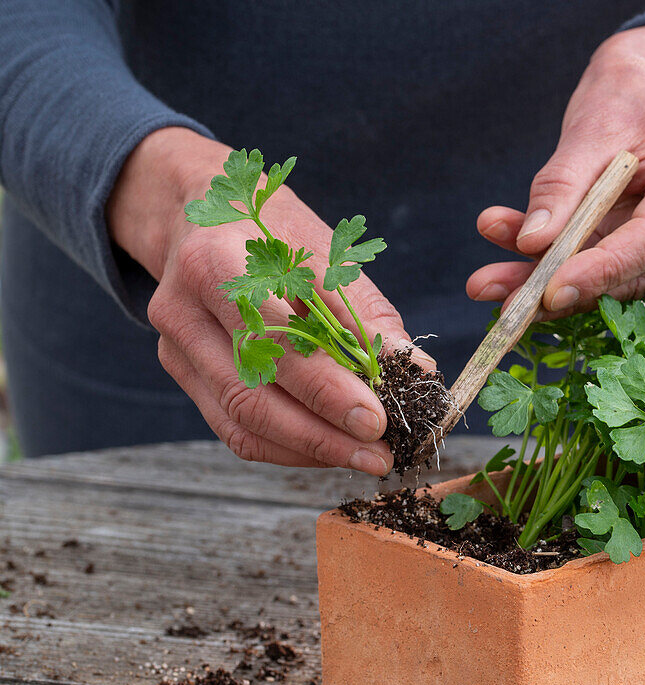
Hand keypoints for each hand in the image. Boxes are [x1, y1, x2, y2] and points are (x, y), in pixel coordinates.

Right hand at [108, 128, 430, 473]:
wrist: (202, 214)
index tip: (378, 419)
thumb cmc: (276, 233)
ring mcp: (175, 346)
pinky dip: (285, 447)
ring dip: (307, 450)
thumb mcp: (326, 255)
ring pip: (239, 421)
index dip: (329, 390)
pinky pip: (232, 427)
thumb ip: (368, 318)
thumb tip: (416, 373)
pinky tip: (328, 448)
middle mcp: (183, 309)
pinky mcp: (181, 372)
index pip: (277, 343)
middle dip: (322, 434)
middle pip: (252, 394)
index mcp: (217, 265)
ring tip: (361, 457)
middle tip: (378, 453)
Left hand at [466, 26, 644, 318]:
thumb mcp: (589, 129)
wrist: (644, 91)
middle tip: (501, 297)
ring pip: (614, 280)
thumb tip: (530, 243)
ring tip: (486, 282)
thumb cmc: (626, 98)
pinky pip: (604, 271)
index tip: (551, 289)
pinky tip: (504, 266)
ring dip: (548, 282)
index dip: (603, 269)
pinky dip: (554, 269)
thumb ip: (561, 186)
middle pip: (635, 270)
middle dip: (563, 285)